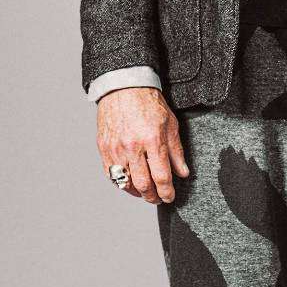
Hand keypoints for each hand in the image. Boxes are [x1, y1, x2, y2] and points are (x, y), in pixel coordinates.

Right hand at [96, 87, 189, 203]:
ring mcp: (116, 148)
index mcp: (153, 140)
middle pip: (143, 184)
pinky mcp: (104, 148)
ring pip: (126, 183)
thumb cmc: (149, 104)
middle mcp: (133, 147)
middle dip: (153, 197)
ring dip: (137, 193)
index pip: (162, 177)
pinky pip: (111, 174)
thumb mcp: (170, 124)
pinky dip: (121, 183)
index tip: (170, 197)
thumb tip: (183, 173)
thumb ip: (176, 151)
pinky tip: (129, 183)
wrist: (124, 87)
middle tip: (158, 199)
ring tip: (145, 193)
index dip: (167, 192)